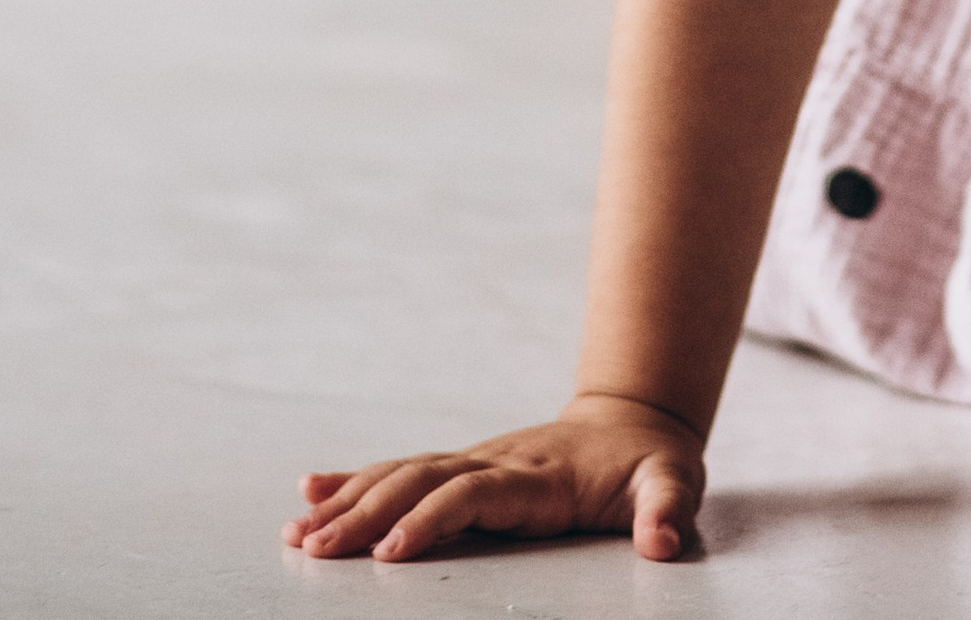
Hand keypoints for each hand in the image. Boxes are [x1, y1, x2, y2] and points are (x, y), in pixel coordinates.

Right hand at [284, 390, 704, 563]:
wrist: (633, 418)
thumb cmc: (650, 461)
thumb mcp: (673, 481)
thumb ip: (668, 509)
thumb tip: (663, 544)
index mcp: (538, 477)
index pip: (474, 495)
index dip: (432, 520)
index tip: (389, 552)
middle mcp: (495, 461)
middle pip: (421, 483)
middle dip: (366, 515)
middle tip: (314, 549)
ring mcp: (475, 459)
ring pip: (401, 474)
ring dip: (348, 500)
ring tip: (297, 531)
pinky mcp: (463, 464)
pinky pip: (404, 468)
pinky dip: (356, 476)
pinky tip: (312, 487)